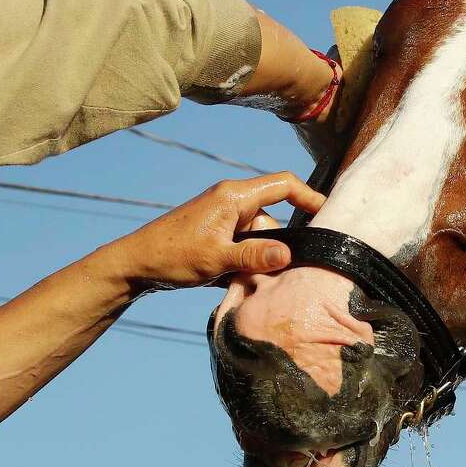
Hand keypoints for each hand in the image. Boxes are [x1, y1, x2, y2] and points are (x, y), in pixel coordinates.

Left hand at [93, 174, 324, 293]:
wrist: (135, 264)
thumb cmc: (173, 256)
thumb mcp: (218, 259)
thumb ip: (255, 256)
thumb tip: (289, 255)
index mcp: (234, 197)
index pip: (284, 185)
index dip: (310, 197)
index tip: (329, 216)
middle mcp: (232, 203)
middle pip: (273, 221)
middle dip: (276, 249)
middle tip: (271, 275)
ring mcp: (224, 220)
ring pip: (259, 240)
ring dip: (258, 262)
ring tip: (240, 281)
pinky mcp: (217, 235)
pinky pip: (244, 247)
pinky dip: (245, 264)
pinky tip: (232, 280)